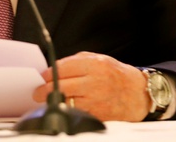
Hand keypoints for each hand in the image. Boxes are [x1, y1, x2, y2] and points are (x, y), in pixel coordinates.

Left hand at [32, 51, 149, 121]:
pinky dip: (66, 110)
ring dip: (53, 102)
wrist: (138, 94)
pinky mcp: (97, 115)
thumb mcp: (99, 59)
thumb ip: (76, 61)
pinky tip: (63, 108)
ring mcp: (96, 100)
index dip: (48, 74)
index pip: (62, 68)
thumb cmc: (116, 75)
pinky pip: (75, 113)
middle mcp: (95, 82)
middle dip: (44, 90)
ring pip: (65, 101)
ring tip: (48, 100)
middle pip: (60, 86)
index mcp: (95, 65)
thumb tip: (54, 69)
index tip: (42, 77)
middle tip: (37, 93)